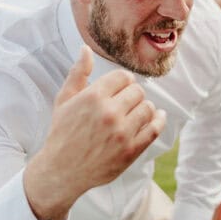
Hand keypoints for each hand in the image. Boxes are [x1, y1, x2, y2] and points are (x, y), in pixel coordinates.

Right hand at [24, 47, 167, 219]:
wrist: (62, 170)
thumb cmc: (62, 132)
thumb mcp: (64, 100)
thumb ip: (78, 73)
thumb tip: (86, 49)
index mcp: (93, 97)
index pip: (123, 77)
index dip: (123, 81)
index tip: (120, 87)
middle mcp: (109, 113)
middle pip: (137, 91)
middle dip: (132, 94)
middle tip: (125, 102)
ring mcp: (122, 133)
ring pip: (147, 108)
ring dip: (143, 107)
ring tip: (133, 112)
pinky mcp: (131, 151)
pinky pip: (154, 129)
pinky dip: (158, 120)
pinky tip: (157, 116)